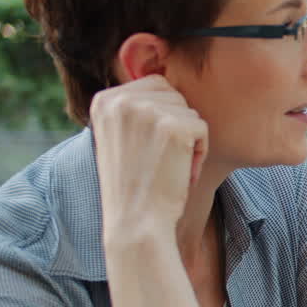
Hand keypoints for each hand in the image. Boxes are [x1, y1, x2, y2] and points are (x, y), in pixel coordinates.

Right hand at [89, 75, 207, 236]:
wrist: (136, 222)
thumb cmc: (134, 184)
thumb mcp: (121, 137)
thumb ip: (134, 109)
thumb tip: (164, 83)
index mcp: (104, 99)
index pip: (155, 84)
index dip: (163, 116)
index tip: (146, 149)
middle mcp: (120, 99)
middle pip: (174, 95)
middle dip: (177, 126)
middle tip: (158, 159)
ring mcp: (146, 111)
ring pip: (190, 112)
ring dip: (188, 141)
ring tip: (166, 167)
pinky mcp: (172, 126)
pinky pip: (202, 128)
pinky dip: (199, 152)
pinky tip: (179, 172)